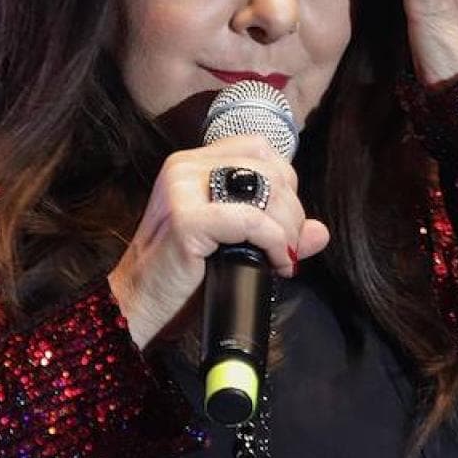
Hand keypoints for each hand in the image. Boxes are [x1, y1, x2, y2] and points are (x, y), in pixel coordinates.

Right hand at [107, 134, 331, 350]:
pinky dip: (274, 242)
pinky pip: (253, 220)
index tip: (283, 225)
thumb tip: (320, 232)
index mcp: (191, 165)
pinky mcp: (185, 219)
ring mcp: (181, 190)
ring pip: (267, 189)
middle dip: (292, 212)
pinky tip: (275, 264)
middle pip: (270, 168)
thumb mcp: (233, 246)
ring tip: (280, 258)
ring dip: (287, 229)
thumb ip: (275, 233)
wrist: (137, 307)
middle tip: (285, 248)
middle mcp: (184, 168)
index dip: (285, 185)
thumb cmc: (182, 278)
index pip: (260, 149)